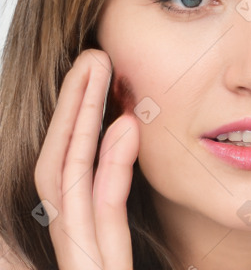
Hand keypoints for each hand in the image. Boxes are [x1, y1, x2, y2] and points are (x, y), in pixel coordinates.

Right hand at [34, 49, 138, 268]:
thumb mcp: (130, 250)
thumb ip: (125, 208)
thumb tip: (132, 141)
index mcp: (87, 244)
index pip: (73, 173)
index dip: (77, 122)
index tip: (95, 78)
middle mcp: (76, 251)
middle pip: (63, 164)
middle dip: (73, 108)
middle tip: (91, 57)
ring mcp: (81, 267)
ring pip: (68, 181)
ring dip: (80, 122)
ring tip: (96, 70)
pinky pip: (98, 221)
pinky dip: (109, 171)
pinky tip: (123, 127)